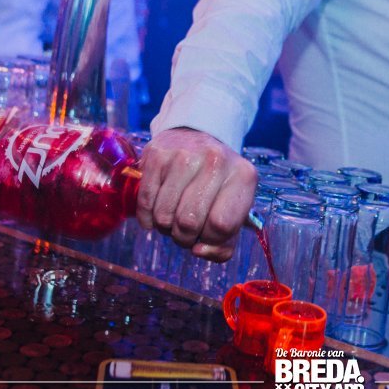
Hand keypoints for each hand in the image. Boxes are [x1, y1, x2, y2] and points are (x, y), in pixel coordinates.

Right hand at [136, 127, 257, 261]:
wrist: (195, 138)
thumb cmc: (216, 184)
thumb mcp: (232, 209)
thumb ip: (223, 244)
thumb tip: (199, 250)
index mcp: (243, 177)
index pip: (222, 226)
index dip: (210, 240)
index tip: (206, 234)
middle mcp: (216, 161)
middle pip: (189, 223)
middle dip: (184, 237)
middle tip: (186, 229)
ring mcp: (185, 156)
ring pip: (164, 217)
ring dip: (165, 227)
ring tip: (173, 215)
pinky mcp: (157, 155)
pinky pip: (145, 203)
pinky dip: (148, 216)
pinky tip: (157, 208)